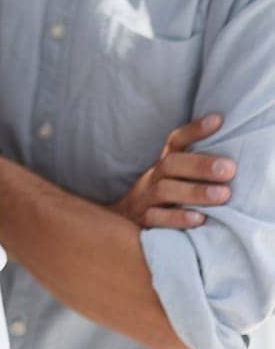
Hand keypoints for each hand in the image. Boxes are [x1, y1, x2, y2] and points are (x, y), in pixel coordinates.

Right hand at [111, 113, 234, 229]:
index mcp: (163, 166)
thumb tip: (230, 160)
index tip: (218, 121)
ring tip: (222, 194)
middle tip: (228, 168)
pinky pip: (156, 219)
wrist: (119, 227)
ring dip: (194, 192)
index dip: (194, 130)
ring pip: (164, 190)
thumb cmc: (159, 202)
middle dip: (200, 165)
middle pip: (171, 164)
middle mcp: (152, 179)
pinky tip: (199, 219)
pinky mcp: (142, 223)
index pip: (176, 142)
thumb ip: (193, 169)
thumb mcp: (172, 181)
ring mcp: (145, 200)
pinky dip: (177, 219)